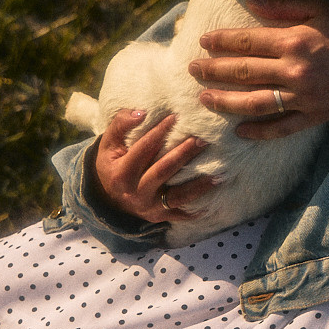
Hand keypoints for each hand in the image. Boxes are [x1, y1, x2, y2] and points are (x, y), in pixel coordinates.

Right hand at [93, 110, 220, 223]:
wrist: (108, 197)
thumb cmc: (112, 163)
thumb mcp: (108, 144)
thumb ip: (121, 124)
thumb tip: (142, 112)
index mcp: (120, 173)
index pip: (144, 148)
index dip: (160, 132)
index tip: (177, 116)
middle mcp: (135, 192)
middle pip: (164, 170)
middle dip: (184, 154)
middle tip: (203, 140)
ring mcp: (148, 207)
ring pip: (177, 196)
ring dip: (199, 185)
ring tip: (220, 172)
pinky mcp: (159, 216)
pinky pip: (181, 214)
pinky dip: (197, 209)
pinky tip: (215, 198)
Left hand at [187, 0, 328, 139]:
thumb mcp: (320, 8)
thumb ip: (284, 6)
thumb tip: (251, 3)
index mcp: (294, 41)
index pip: (247, 42)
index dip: (221, 41)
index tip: (202, 42)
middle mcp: (293, 70)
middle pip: (244, 72)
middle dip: (214, 70)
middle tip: (192, 70)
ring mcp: (302, 96)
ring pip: (255, 103)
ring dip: (226, 102)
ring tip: (205, 99)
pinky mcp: (313, 116)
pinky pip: (281, 128)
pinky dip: (260, 132)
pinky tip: (239, 132)